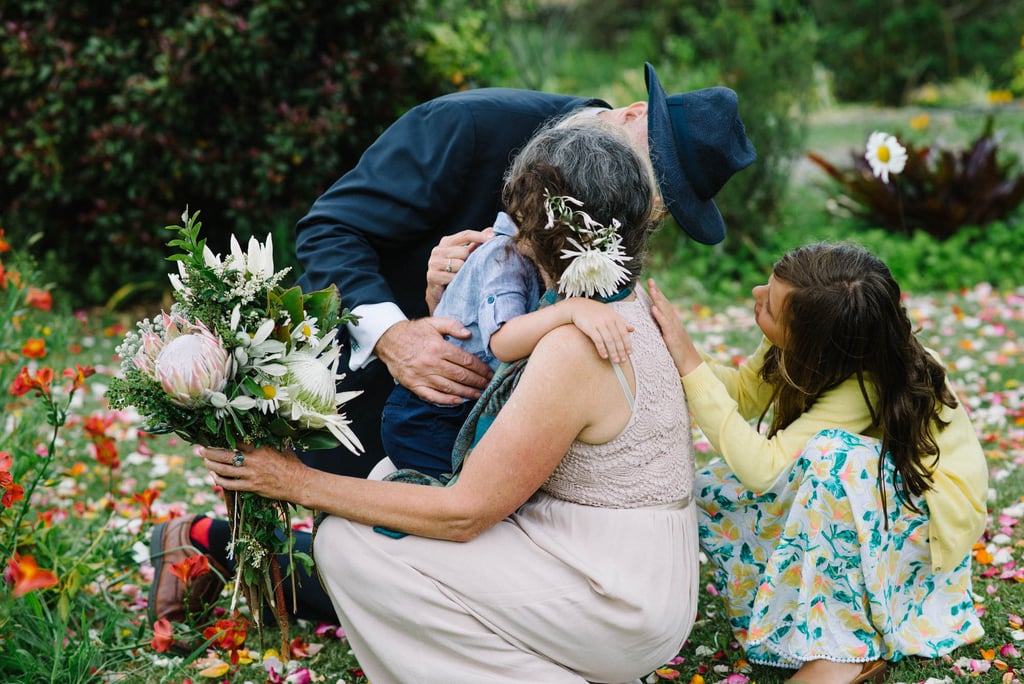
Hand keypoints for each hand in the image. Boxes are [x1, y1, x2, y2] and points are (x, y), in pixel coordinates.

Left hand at [201, 445, 304, 501]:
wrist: (299, 483)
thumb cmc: (292, 463)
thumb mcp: (281, 446)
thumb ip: (269, 439)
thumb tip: (262, 429)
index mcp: (260, 447)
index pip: (235, 440)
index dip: (221, 438)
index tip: (212, 436)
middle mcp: (253, 460)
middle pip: (224, 455)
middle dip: (209, 452)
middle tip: (199, 450)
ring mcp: (250, 474)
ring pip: (223, 470)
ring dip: (211, 465)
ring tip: (205, 461)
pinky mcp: (251, 487)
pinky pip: (229, 484)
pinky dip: (218, 480)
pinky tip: (214, 476)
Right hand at [376, 318, 492, 404]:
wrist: (388, 340)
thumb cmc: (413, 331)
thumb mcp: (433, 322)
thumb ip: (452, 325)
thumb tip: (468, 334)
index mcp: (438, 347)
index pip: (465, 360)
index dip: (480, 368)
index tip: (489, 372)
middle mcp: (432, 362)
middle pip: (460, 375)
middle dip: (477, 381)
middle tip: (489, 385)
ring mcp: (422, 375)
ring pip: (449, 387)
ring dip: (467, 393)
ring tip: (479, 395)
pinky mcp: (414, 385)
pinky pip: (432, 396)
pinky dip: (446, 400)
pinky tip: (458, 401)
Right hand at [425, 227, 494, 313]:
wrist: (439, 294)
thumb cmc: (455, 272)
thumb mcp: (466, 257)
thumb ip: (476, 244)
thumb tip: (491, 230)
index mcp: (446, 242)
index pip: (465, 235)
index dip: (480, 236)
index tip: (494, 237)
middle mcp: (438, 250)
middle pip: (463, 251)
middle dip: (468, 261)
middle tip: (465, 269)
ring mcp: (433, 263)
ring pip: (459, 264)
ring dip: (463, 272)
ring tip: (459, 276)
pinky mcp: (432, 275)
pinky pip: (453, 276)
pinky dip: (457, 281)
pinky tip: (454, 283)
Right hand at [562, 298, 633, 362]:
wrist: (578, 306)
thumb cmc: (595, 311)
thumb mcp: (610, 313)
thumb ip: (621, 321)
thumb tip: (632, 329)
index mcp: (615, 317)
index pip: (624, 332)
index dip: (627, 344)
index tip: (629, 353)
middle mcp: (608, 320)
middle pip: (617, 338)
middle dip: (621, 351)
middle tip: (623, 360)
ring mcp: (599, 324)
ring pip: (609, 340)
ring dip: (613, 352)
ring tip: (615, 361)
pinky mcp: (590, 328)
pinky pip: (598, 340)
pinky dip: (602, 349)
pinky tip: (604, 356)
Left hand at [647, 278, 701, 375]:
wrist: (691, 364)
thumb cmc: (679, 352)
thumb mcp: (671, 337)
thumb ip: (664, 327)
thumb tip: (656, 319)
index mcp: (673, 322)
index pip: (664, 305)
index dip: (658, 294)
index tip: (651, 283)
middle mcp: (674, 322)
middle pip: (664, 304)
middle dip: (657, 292)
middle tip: (650, 280)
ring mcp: (674, 329)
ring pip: (665, 311)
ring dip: (658, 299)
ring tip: (652, 289)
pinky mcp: (672, 337)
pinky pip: (665, 325)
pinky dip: (659, 315)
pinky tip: (654, 308)